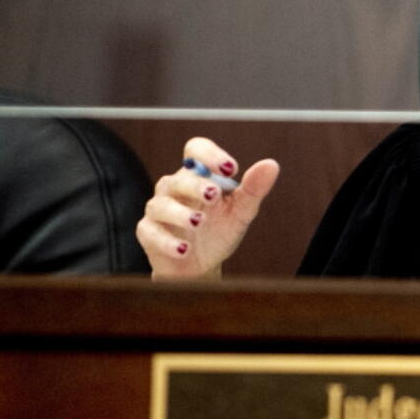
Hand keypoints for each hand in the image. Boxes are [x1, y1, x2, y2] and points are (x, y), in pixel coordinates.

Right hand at [135, 137, 278, 279]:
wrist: (202, 268)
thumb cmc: (219, 233)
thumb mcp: (241, 212)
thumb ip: (253, 189)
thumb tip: (271, 165)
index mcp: (198, 177)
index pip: (196, 150)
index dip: (210, 154)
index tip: (230, 168)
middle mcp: (175, 189)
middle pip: (179, 178)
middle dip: (196, 185)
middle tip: (214, 195)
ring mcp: (159, 210)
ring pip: (161, 204)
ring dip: (180, 213)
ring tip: (198, 222)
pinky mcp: (148, 233)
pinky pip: (150, 232)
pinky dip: (166, 241)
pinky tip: (183, 249)